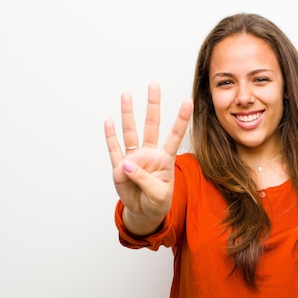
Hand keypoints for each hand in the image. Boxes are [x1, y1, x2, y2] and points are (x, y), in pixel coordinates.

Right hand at [104, 82, 192, 231]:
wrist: (144, 212)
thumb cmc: (157, 202)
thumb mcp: (159, 195)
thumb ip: (145, 180)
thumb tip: (128, 165)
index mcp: (165, 159)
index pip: (175, 135)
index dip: (181, 119)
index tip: (188, 101)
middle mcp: (150, 154)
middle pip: (151, 125)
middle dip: (153, 105)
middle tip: (154, 85)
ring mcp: (134, 158)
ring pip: (131, 132)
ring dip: (128, 113)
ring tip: (126, 95)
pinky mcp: (119, 167)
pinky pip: (114, 149)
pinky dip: (110, 136)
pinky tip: (109, 121)